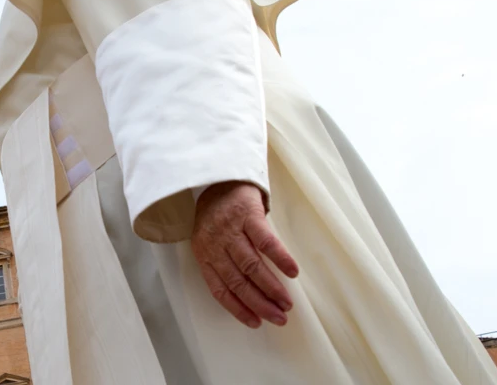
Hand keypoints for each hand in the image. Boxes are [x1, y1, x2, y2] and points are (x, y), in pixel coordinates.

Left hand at [191, 181, 298, 328]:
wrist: (220, 174)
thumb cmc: (217, 212)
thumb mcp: (210, 238)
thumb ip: (223, 261)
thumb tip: (251, 292)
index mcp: (203, 253)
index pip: (219, 289)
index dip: (238, 308)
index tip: (256, 323)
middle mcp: (214, 243)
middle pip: (238, 281)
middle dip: (260, 303)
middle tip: (279, 318)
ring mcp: (231, 229)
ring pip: (252, 266)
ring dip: (271, 287)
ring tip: (287, 302)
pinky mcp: (247, 214)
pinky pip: (266, 241)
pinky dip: (280, 258)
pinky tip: (292, 272)